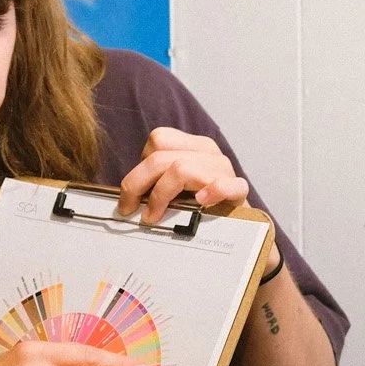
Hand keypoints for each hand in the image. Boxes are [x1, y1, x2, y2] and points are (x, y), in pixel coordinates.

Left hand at [117, 127, 249, 223]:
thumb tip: (125, 198)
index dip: (139, 166)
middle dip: (137, 184)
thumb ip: (156, 183)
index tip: (130, 194)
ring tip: (153, 216)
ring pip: (182, 169)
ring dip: (161, 195)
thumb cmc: (200, 206)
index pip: (159, 140)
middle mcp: (208, 151)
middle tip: (129, 210)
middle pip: (161, 157)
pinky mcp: (239, 190)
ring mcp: (224, 169)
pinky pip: (226, 184)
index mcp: (192, 145)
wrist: (240, 225)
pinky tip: (201, 203)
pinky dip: (212, 191)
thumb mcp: (175, 188)